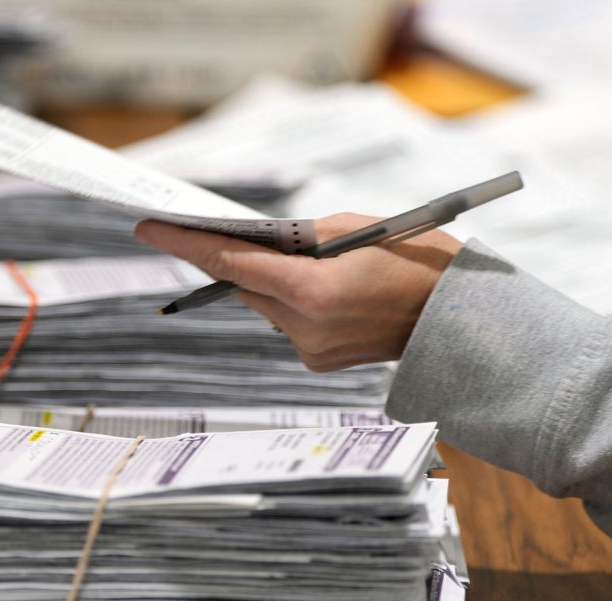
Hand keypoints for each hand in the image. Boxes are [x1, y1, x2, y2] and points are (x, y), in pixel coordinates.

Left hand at [135, 213, 460, 371]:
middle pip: (244, 286)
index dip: (186, 244)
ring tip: (311, 263)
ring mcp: (309, 349)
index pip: (232, 263)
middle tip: (224, 231)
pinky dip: (294, 303)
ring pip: (265, 305)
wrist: (462, 323)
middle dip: (236, 258)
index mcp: (313, 291)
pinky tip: (331, 292)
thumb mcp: (359, 230)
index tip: (148, 228)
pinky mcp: (317, 362)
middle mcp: (304, 327)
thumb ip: (301, 238)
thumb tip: (257, 242)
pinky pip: (287, 323)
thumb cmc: (419, 264)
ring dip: (273, 281)